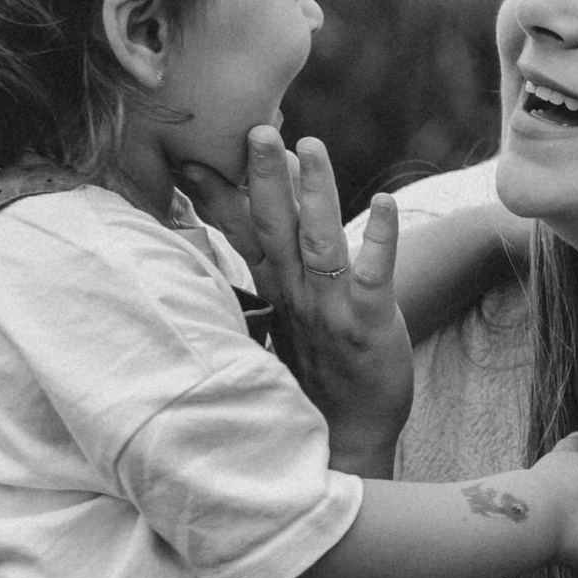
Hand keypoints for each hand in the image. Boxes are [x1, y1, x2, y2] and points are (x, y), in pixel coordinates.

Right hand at [217, 127, 414, 460]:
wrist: (347, 449)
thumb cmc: (314, 387)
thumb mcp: (282, 331)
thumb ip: (260, 292)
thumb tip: (233, 263)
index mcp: (274, 296)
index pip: (241, 236)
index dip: (218, 196)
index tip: (192, 155)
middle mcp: (296, 297)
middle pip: (274, 228)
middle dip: (263, 177)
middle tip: (254, 128)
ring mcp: (330, 310)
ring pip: (318, 241)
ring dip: (313, 193)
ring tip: (309, 146)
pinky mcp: (368, 327)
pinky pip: (372, 278)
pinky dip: (379, 239)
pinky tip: (385, 202)